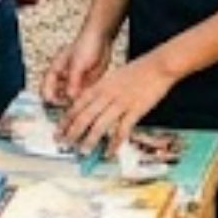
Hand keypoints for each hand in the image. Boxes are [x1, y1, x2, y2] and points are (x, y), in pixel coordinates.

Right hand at [40, 30, 112, 106]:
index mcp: (54, 72)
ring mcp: (73, 83)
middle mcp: (62, 79)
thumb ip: (73, 81)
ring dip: (73, 104)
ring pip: (69, 100)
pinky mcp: (85, 85)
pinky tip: (88, 101)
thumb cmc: (85, 45)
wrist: (102, 39)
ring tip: (80, 105)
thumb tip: (70, 97)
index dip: (49, 99)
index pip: (45, 90)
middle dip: (61, 104)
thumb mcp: (78, 63)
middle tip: (70, 108)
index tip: (57, 104)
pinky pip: (81, 97)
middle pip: (56, 98)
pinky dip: (83, 101)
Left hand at [58, 54, 176, 157]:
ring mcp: (121, 103)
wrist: (158, 65)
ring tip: (83, 151)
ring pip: (99, 125)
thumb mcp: (113, 77)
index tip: (59, 130)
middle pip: (84, 116)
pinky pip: (122, 130)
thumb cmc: (137, 71)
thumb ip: (101, 91)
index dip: (66, 119)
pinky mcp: (135, 110)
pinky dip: (114, 143)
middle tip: (64, 143)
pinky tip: (109, 152)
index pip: (77, 105)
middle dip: (72, 132)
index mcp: (100, 86)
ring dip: (89, 140)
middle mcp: (107, 95)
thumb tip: (90, 104)